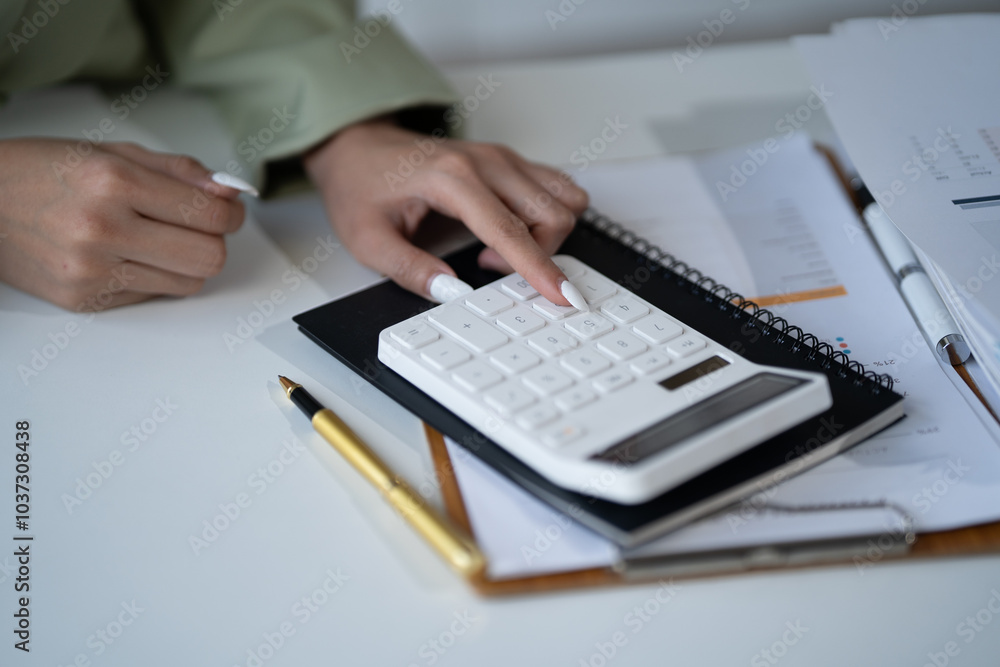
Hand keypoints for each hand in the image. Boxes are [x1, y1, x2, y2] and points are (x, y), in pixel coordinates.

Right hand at [0, 139, 245, 310]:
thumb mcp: (111, 153)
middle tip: (200, 227)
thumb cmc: (43, 172)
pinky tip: (127, 255)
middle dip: (215, 241)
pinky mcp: (84, 300)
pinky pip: (151, 295)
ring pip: (187, 283)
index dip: (231, 214)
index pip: (210, 214)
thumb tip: (229, 191)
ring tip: (161, 240)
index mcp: (114, 182)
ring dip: (187, 262)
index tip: (228, 211)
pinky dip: (153, 276)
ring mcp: (91, 270)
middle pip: (208, 257)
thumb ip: (178, 171)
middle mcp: (103, 229)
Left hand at [303, 118, 588, 304]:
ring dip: (547, 234)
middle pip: (552, 212)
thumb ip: (410, 270)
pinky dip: (548, 216)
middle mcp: (487, 161)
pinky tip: (510, 229)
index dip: (539, 269)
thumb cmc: (361, 186)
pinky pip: (556, 187)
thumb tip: (452, 293)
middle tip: (488, 264)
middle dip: (538, 254)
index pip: (511, 230)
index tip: (563, 296)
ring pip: (564, 198)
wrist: (357, 146)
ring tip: (498, 248)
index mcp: (452, 178)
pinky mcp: (509, 161)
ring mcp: (502, 157)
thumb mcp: (367, 239)